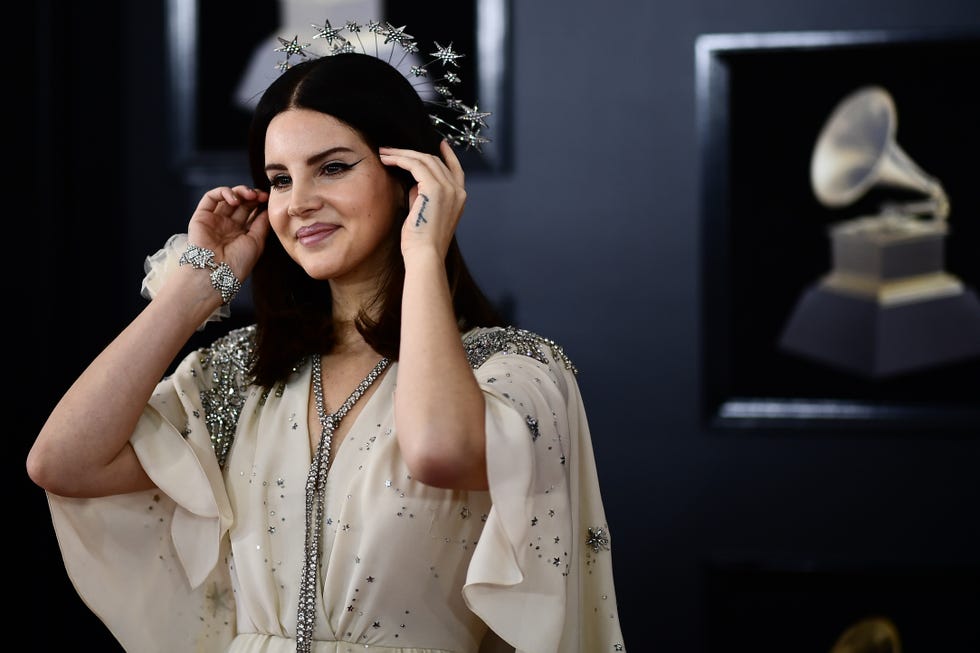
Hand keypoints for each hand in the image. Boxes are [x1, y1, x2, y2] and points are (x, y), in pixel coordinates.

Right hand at [187, 185, 270, 278]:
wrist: (217, 272)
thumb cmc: (238, 263)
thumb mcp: (257, 242)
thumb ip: (261, 224)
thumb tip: (267, 209)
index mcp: (241, 233)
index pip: (250, 211)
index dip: (259, 202)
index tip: (267, 199)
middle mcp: (228, 225)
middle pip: (241, 202)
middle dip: (251, 195)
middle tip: (260, 195)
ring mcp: (215, 220)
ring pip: (226, 197)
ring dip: (239, 192)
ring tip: (249, 195)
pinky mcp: (201, 216)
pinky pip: (210, 197)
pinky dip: (223, 192)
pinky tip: (234, 199)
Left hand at [379, 140, 465, 260]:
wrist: (425, 255)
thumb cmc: (421, 242)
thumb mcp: (425, 213)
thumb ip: (423, 196)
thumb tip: (413, 183)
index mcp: (459, 198)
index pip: (456, 168)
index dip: (447, 154)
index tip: (440, 143)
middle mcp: (457, 191)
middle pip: (435, 161)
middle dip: (411, 153)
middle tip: (391, 150)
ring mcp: (448, 188)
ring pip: (424, 159)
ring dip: (401, 154)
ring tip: (384, 153)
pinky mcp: (435, 188)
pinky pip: (415, 164)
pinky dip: (400, 159)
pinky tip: (387, 160)